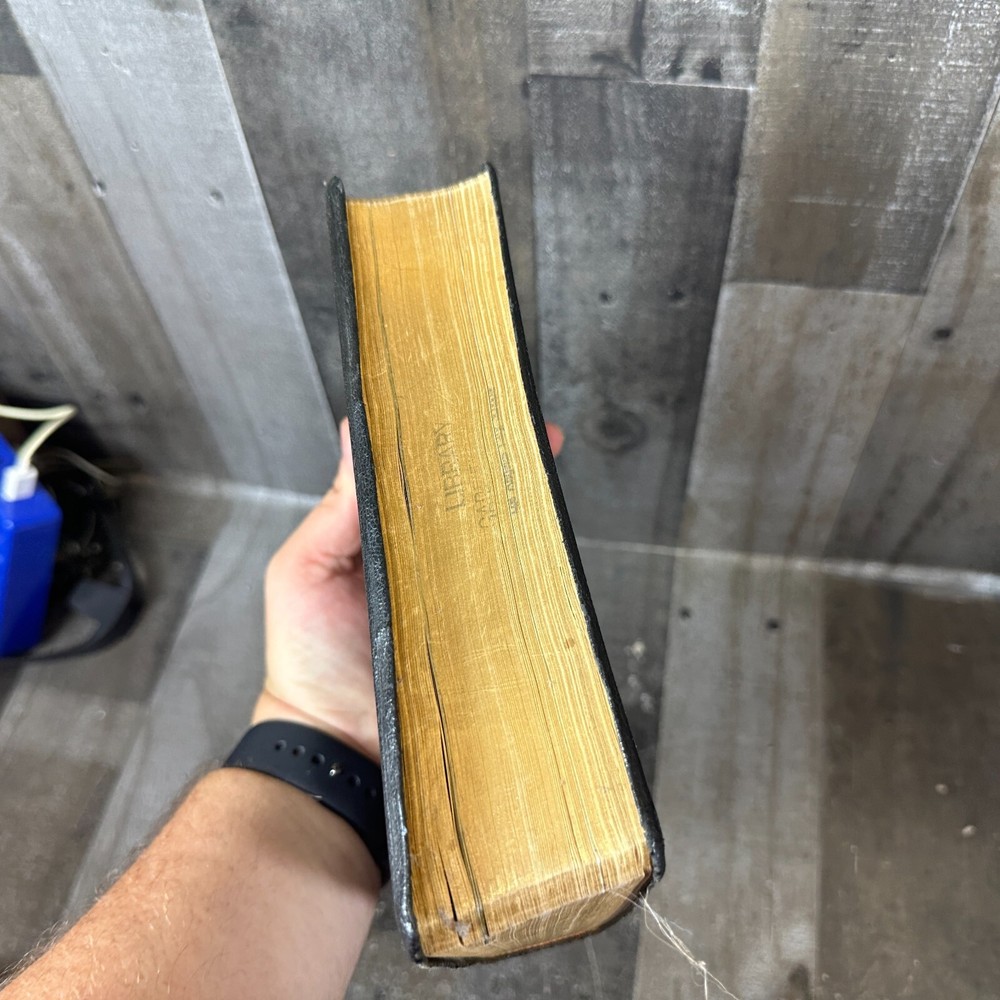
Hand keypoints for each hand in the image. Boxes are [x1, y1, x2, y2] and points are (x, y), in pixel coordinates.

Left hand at [254, 418, 565, 762]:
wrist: (334, 745)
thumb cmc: (307, 660)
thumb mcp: (302, 570)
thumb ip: (333, 510)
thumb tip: (353, 432)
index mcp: (385, 538)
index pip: (424, 480)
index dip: (452, 446)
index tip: (480, 412)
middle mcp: (427, 565)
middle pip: (471, 508)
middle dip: (503, 471)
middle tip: (535, 437)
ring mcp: (459, 601)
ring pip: (498, 549)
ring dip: (522, 516)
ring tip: (545, 478)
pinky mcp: (483, 638)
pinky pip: (510, 601)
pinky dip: (529, 577)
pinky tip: (545, 548)